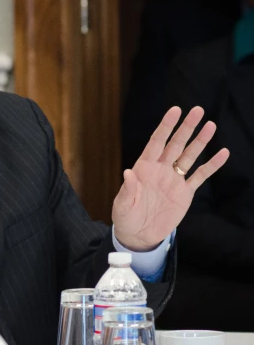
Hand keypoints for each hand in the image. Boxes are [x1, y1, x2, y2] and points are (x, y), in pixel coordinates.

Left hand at [113, 106, 229, 249]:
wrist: (139, 234)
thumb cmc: (125, 217)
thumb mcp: (122, 205)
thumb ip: (128, 189)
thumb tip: (128, 173)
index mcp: (144, 168)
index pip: (156, 142)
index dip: (166, 126)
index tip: (175, 110)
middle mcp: (160, 169)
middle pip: (176, 144)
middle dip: (186, 127)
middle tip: (198, 110)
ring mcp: (174, 179)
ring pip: (189, 156)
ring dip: (200, 141)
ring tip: (211, 125)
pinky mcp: (185, 192)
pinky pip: (200, 176)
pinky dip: (211, 165)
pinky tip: (223, 153)